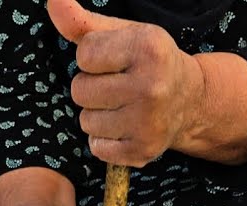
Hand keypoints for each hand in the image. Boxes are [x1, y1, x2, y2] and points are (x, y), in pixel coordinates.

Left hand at [47, 0, 204, 166]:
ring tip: (123, 107)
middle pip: (80, 90)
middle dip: (92, 87)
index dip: (93, 58)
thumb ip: (82, 22)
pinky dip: (106, 140)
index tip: (116, 61)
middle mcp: (151, 86)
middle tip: (119, 86)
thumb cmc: (147, 62)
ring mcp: (147, 122)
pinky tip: (126, 127)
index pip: (84, 54)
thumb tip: (54, 1)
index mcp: (148, 48)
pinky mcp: (143, 150)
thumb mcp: (122, 34)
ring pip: (86, 121)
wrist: (192, 100)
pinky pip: (96, 147)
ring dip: (98, 115)